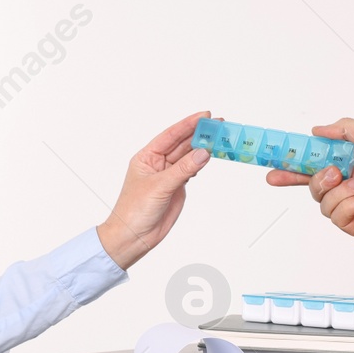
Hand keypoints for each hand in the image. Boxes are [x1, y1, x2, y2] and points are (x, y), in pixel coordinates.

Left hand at [97, 110, 212, 269]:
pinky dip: (202, 163)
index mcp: (146, 157)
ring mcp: (168, 175)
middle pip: (182, 144)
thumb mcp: (159, 187)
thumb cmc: (134, 211)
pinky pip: (192, 170)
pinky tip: (210, 155)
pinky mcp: (177, 187)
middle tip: (218, 125)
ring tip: (220, 138)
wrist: (133, 237)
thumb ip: (183, 169)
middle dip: (199, 134)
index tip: (205, 116)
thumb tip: (203, 153)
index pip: (170, 135)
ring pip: (188, 156)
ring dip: (203, 147)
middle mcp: (158, 163)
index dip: (188, 124)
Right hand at [264, 117, 353, 246]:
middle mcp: (352, 183)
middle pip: (313, 184)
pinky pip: (337, 218)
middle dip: (306, 180)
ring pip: (323, 202)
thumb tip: (319, 129)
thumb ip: (344, 129)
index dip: (294, 162)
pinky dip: (349, 206)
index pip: (316, 161)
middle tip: (325, 175)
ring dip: (339, 192)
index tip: (274, 162)